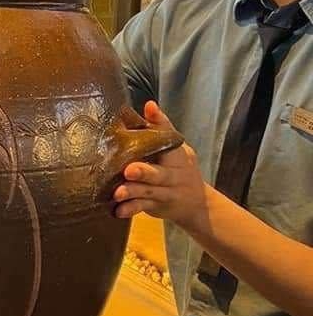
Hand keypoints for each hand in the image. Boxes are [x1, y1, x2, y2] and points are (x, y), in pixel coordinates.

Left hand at [113, 102, 208, 232]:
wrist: (197, 204)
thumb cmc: (180, 168)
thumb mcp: (176, 149)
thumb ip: (161, 128)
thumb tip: (149, 104)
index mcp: (178, 156)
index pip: (170, 137)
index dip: (161, 123)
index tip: (150, 109)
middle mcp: (173, 175)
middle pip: (159, 174)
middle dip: (144, 172)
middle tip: (129, 170)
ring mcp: (165, 193)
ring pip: (148, 193)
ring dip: (133, 192)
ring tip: (118, 193)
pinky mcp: (156, 207)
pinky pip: (143, 209)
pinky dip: (131, 209)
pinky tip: (117, 211)